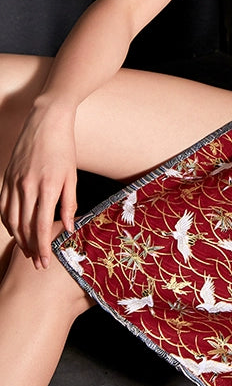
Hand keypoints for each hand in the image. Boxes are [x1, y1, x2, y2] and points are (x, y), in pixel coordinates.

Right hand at [0, 102, 77, 269]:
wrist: (46, 122)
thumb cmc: (63, 149)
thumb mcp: (71, 176)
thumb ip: (69, 204)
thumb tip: (69, 228)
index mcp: (46, 187)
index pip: (41, 226)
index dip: (42, 247)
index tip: (44, 262)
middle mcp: (26, 187)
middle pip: (24, 227)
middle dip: (30, 248)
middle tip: (37, 263)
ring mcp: (13, 182)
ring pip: (11, 219)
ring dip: (18, 238)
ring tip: (28, 250)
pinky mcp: (6, 177)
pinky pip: (3, 206)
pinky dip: (8, 222)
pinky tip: (15, 230)